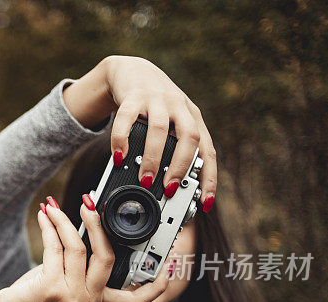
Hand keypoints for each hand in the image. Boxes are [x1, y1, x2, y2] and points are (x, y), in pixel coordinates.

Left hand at [0, 197, 171, 301]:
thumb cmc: (33, 298)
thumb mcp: (63, 280)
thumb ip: (79, 263)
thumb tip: (87, 223)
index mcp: (97, 301)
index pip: (134, 300)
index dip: (155, 287)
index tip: (167, 268)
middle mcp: (88, 301)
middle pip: (106, 256)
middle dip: (97, 224)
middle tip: (88, 202)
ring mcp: (71, 296)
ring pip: (76, 247)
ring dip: (63, 220)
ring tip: (52, 207)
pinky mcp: (51, 288)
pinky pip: (55, 247)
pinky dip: (50, 227)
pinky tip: (43, 217)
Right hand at [63, 56, 216, 210]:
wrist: (132, 72)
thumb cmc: (154, 107)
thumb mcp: (170, 126)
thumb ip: (172, 151)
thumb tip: (168, 191)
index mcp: (193, 119)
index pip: (208, 151)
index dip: (209, 178)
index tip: (204, 204)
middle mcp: (179, 107)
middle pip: (189, 137)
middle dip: (180, 166)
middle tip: (169, 189)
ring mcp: (156, 100)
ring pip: (159, 129)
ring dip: (153, 158)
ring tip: (144, 179)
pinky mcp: (132, 96)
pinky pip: (127, 119)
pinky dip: (122, 140)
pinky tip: (118, 157)